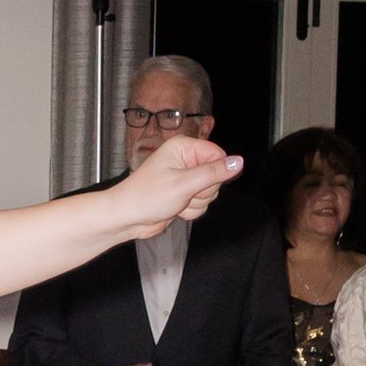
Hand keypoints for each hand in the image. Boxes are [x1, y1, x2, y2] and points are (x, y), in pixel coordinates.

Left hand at [112, 134, 238, 236]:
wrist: (126, 218)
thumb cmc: (145, 197)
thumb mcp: (184, 184)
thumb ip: (214, 172)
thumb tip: (239, 161)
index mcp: (183, 147)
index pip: (218, 154)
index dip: (215, 172)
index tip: (200, 182)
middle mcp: (185, 159)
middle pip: (216, 175)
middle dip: (203, 191)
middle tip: (183, 193)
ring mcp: (184, 177)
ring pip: (210, 192)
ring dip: (196, 203)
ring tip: (176, 202)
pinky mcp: (183, 193)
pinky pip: (201, 203)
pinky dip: (191, 210)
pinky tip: (176, 209)